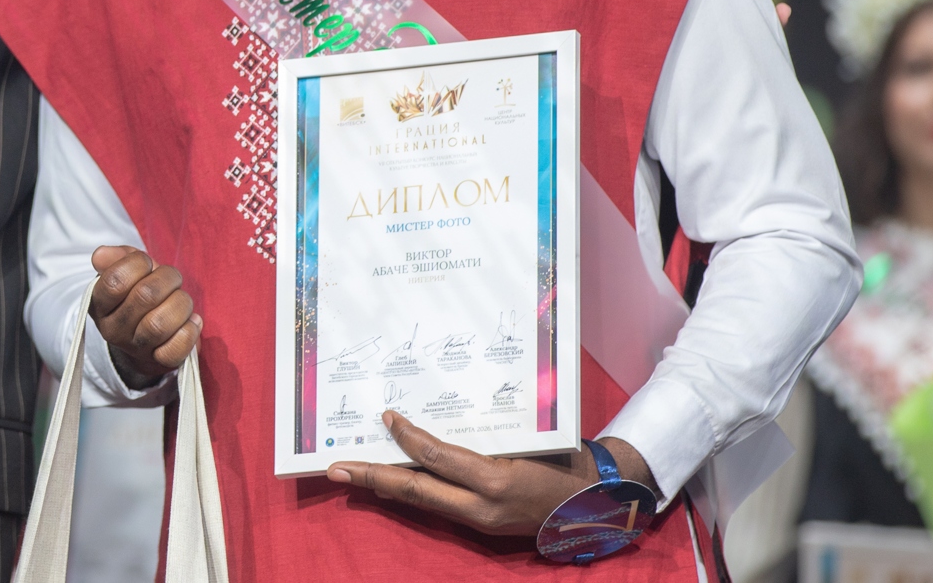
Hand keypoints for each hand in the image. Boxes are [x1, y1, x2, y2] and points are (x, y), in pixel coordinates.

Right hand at [88, 245, 201, 383]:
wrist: (145, 337)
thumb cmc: (138, 294)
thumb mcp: (126, 271)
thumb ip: (116, 258)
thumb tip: (101, 255)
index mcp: (99, 304)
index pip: (115, 280)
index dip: (138, 263)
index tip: (146, 264)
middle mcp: (112, 329)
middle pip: (145, 296)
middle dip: (168, 278)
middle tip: (172, 278)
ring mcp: (135, 348)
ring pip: (161, 323)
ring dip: (181, 303)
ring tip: (182, 299)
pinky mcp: (160, 361)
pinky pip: (177, 348)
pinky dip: (190, 330)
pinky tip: (191, 321)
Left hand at [327, 412, 652, 537]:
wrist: (597, 505)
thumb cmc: (567, 460)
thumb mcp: (534, 440)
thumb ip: (490, 432)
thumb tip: (447, 407)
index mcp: (496, 479)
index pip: (437, 457)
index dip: (407, 438)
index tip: (386, 417)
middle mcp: (481, 506)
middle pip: (414, 491)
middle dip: (371, 477)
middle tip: (335, 469)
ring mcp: (479, 520)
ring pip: (420, 502)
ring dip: (383, 487)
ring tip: (349, 474)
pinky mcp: (480, 526)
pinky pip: (436, 506)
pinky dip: (409, 492)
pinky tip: (388, 482)